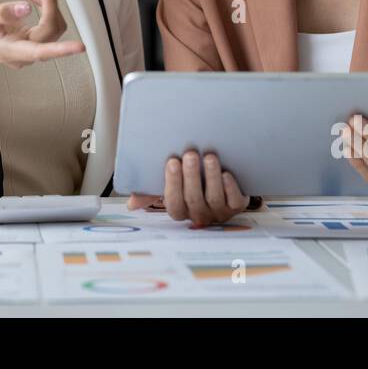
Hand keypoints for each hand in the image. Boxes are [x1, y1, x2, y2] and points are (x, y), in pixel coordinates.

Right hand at [0, 0, 84, 68]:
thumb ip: (0, 11)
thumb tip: (26, 9)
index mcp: (6, 50)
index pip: (39, 51)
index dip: (61, 49)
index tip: (79, 47)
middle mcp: (21, 54)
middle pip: (50, 30)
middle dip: (49, 3)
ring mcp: (28, 48)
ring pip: (53, 26)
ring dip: (48, 3)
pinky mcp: (33, 41)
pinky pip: (48, 23)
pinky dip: (45, 6)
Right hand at [126, 150, 249, 226]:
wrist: (224, 182)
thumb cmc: (192, 182)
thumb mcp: (172, 187)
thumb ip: (152, 192)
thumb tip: (131, 204)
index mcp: (180, 209)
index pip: (173, 202)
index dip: (172, 183)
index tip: (172, 161)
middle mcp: (199, 214)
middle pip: (193, 199)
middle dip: (191, 176)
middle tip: (190, 154)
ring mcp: (219, 212)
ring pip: (214, 198)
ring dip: (211, 177)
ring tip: (209, 157)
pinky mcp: (237, 206)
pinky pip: (234, 201)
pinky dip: (230, 187)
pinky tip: (227, 173)